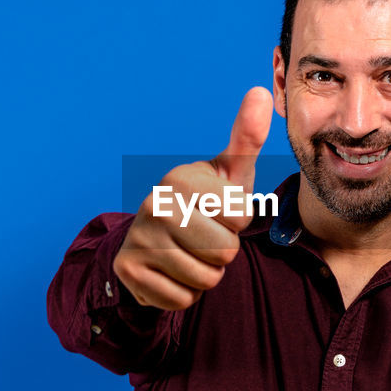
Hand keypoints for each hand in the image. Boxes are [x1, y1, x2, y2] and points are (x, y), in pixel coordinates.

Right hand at [113, 87, 272, 310]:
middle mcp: (154, 204)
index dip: (238, 222)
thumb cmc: (204, 204)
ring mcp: (137, 238)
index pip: (241, 218)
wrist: (152, 240)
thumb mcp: (229, 173)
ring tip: (189, 254)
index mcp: (180, 178)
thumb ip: (247, 136)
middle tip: (204, 238)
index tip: (218, 212)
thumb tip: (262, 91)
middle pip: (224, 251)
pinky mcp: (128, 271)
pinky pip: (182, 299)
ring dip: (205, 274)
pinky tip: (172, 273)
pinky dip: (183, 293)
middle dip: (223, 252)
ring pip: (206, 278)